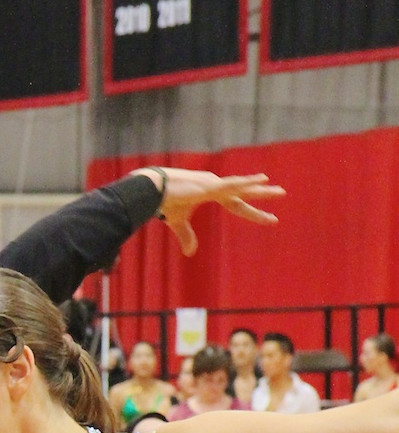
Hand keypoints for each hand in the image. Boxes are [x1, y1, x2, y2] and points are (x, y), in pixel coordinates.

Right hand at [145, 169, 284, 257]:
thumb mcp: (177, 222)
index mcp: (211, 193)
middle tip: (282, 193)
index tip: (270, 218)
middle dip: (262, 195)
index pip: (237, 205)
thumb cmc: (163, 202)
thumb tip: (191, 253)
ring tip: (279, 191)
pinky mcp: (209, 185)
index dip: (252, 212)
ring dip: (261, 190)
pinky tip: (262, 179)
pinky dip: (247, 182)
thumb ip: (186, 236)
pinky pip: (232, 184)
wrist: (151, 190)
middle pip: (244, 193)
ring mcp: (214, 184)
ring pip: (242, 188)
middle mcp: (216, 186)